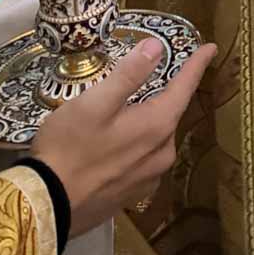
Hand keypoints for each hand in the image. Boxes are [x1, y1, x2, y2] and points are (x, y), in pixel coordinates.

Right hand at [32, 39, 216, 237]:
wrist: (43, 207)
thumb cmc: (68, 148)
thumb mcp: (95, 102)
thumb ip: (129, 74)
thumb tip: (156, 47)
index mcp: (157, 127)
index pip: (185, 87)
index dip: (196, 65)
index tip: (210, 48)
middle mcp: (161, 154)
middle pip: (170, 113)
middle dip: (165, 94)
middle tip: (155, 78)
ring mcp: (148, 179)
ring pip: (157, 138)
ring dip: (149, 122)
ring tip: (129, 112)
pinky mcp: (132, 195)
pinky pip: (144, 160)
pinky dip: (138, 145)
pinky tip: (119, 145)